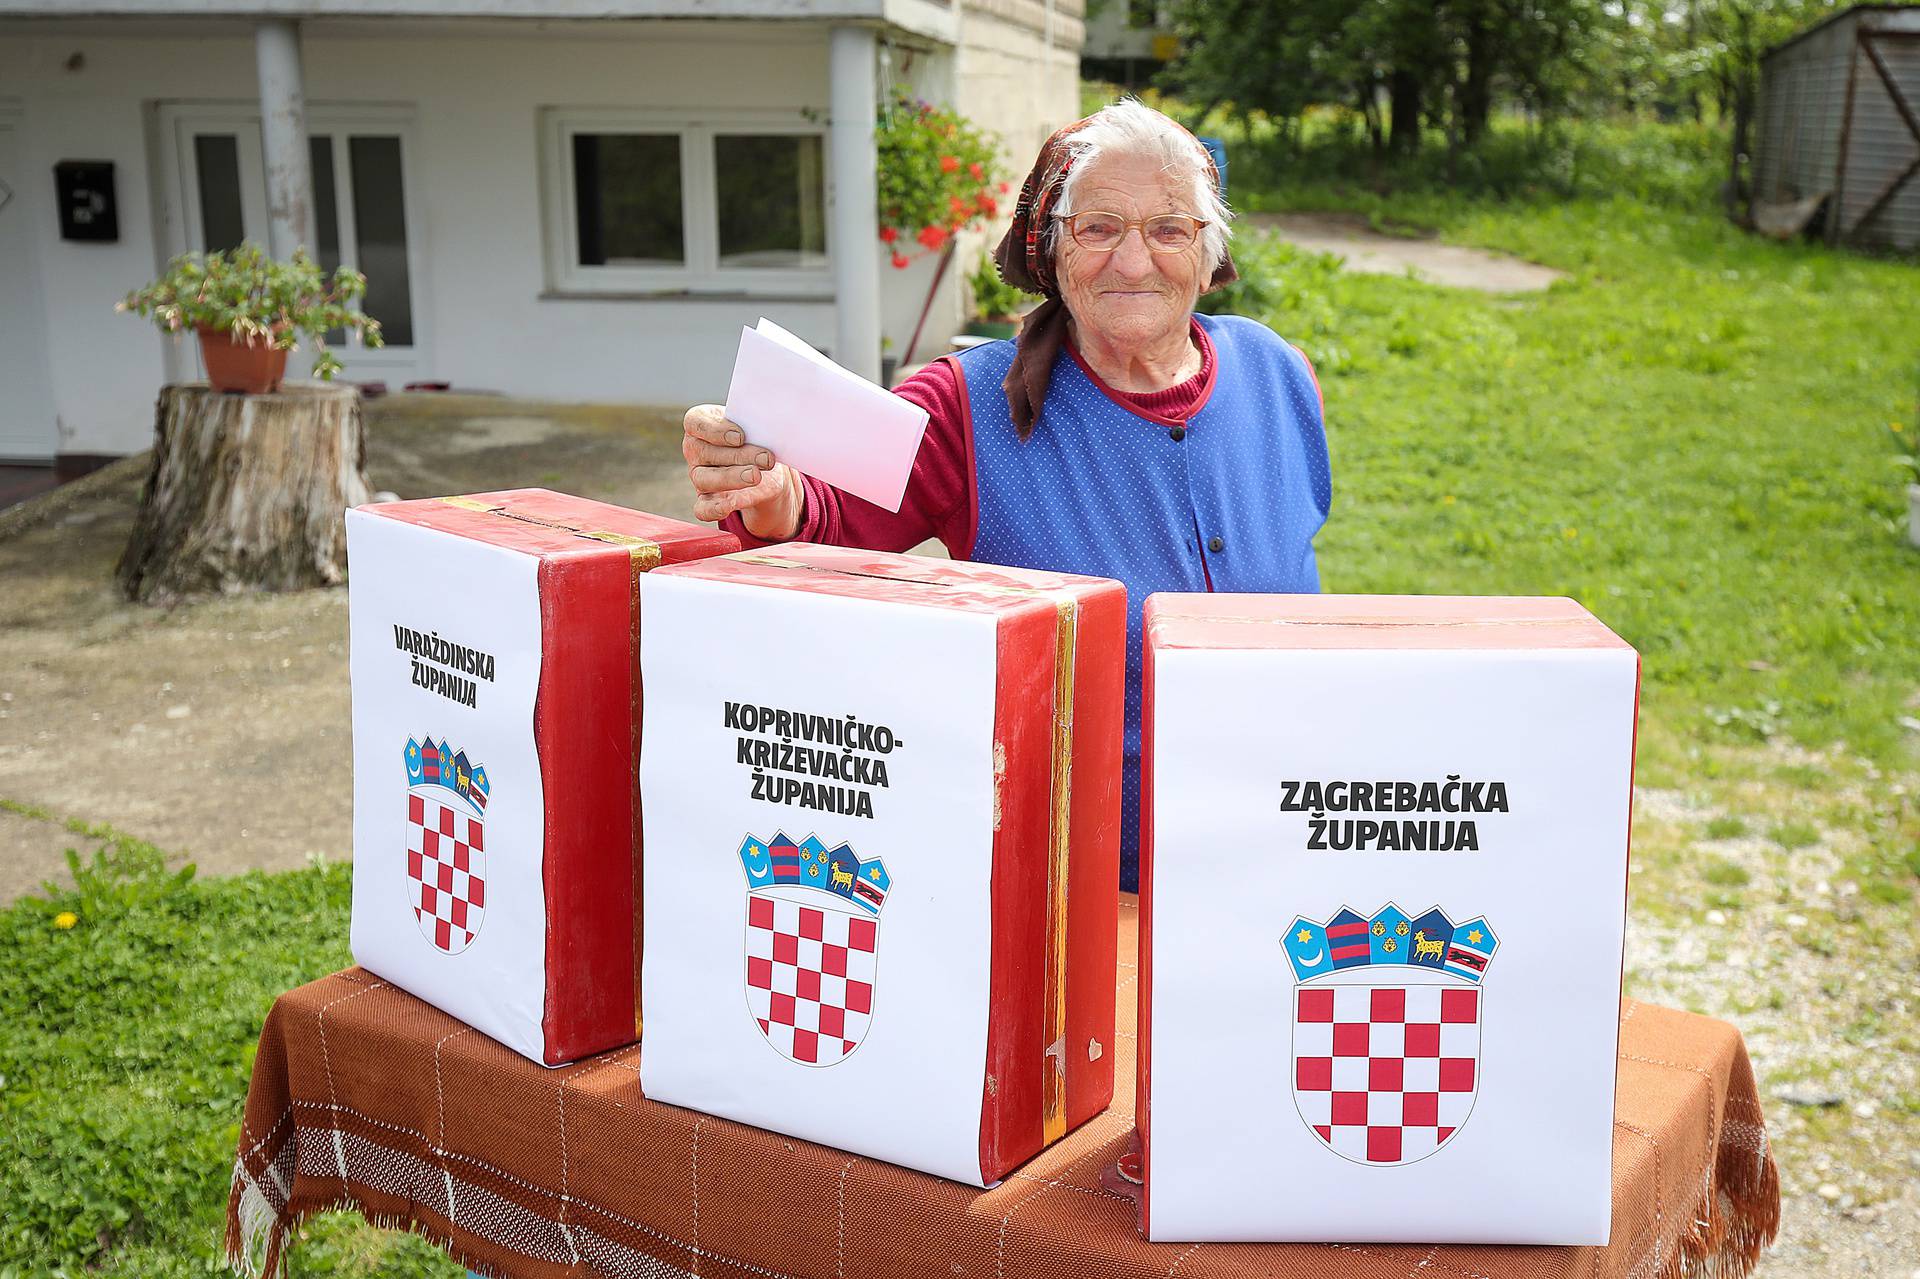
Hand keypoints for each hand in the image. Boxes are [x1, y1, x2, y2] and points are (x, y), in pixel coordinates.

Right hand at [681, 405, 802, 538]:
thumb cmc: (757, 435)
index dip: (715, 430)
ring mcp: (698, 475)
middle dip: (738, 456)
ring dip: (732, 478)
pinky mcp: (706, 500)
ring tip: (757, 476)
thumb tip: (768, 425)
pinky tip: (731, 505)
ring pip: (704, 479)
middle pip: (704, 452)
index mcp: (700, 423)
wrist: (766, 464)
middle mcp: (694, 449)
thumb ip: (756, 421)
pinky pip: (702, 509)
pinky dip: (714, 508)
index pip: (695, 423)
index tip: (740, 437)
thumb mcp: (757, 423)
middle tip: (765, 458)